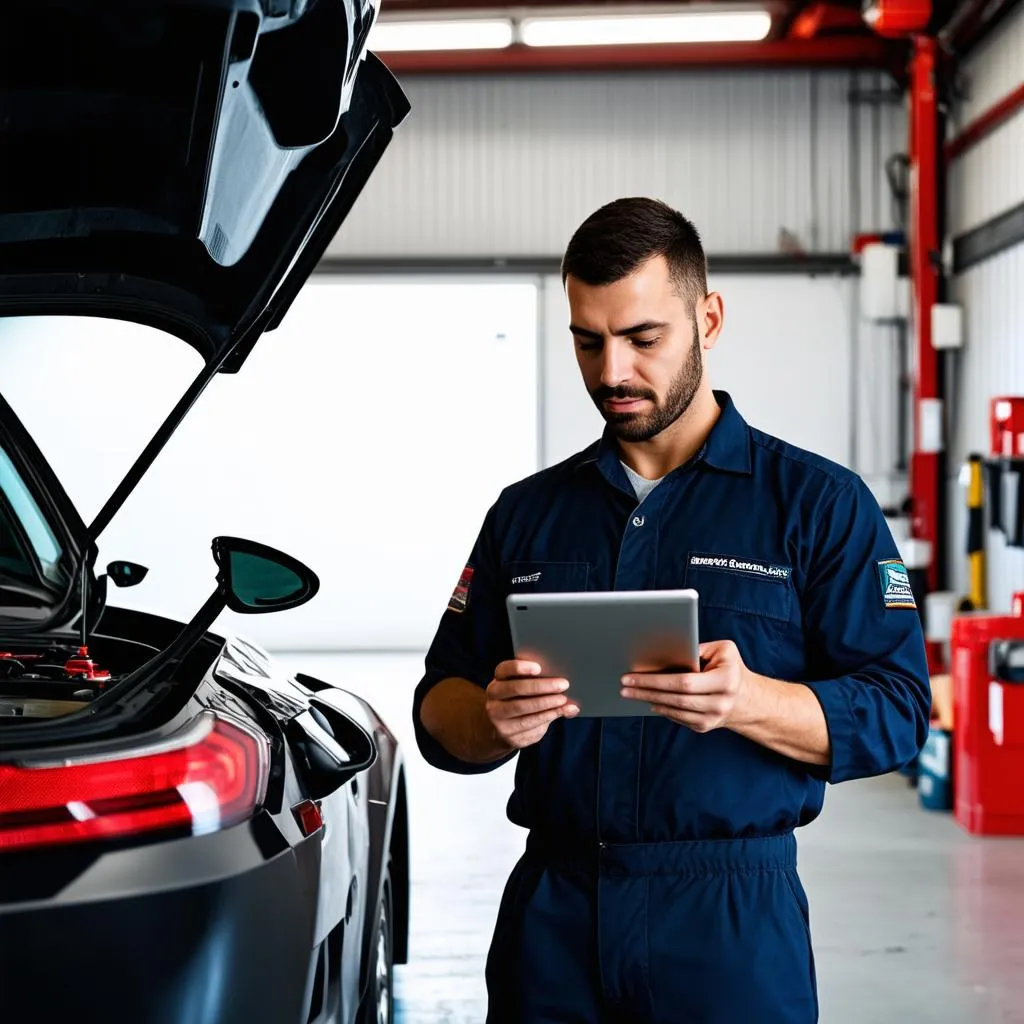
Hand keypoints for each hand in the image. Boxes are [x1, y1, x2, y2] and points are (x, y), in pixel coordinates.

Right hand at [485, 660, 579, 749]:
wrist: (501, 730)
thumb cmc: (519, 702)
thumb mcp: (521, 689)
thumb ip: (537, 682)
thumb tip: (563, 683)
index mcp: (497, 681)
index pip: (504, 670)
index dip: (520, 667)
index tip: (538, 668)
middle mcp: (493, 699)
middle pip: (516, 688)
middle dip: (542, 686)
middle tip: (563, 684)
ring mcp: (498, 719)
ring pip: (524, 709)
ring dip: (547, 704)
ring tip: (563, 700)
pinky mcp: (509, 736)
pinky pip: (530, 725)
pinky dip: (548, 717)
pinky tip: (560, 712)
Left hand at [620, 640, 751, 732]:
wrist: (747, 699)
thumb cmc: (731, 667)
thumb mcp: (723, 650)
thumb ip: (697, 648)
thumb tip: (667, 650)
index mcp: (725, 681)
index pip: (684, 682)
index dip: (656, 680)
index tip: (634, 676)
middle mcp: (719, 703)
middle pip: (675, 698)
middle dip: (646, 691)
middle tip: (624, 685)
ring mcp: (712, 719)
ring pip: (674, 710)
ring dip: (649, 700)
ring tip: (630, 692)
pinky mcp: (704, 727)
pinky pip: (677, 718)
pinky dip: (661, 708)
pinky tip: (649, 700)